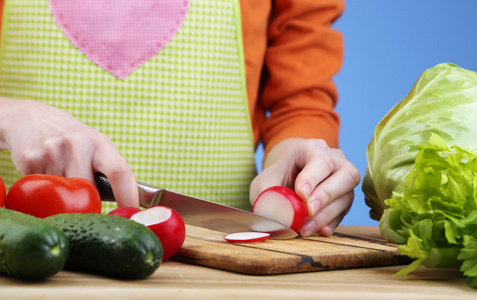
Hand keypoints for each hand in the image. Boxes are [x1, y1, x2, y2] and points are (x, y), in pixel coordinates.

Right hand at [0, 98, 138, 207]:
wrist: (32, 119)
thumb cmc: (76, 142)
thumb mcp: (99, 148)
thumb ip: (111, 174)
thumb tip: (128, 210)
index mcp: (101, 144)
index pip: (120, 171)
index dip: (127, 195)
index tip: (131, 215)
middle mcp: (77, 145)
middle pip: (87, 191)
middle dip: (87, 203)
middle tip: (84, 201)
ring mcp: (52, 151)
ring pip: (63, 195)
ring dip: (63, 195)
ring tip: (61, 177)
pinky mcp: (30, 160)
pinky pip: (41, 190)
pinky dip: (44, 189)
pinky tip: (44, 172)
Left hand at [250, 138, 359, 236]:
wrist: (284, 183)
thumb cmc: (275, 179)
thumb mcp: (264, 184)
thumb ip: (267, 197)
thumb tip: (272, 219)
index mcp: (312, 148)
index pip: (320, 159)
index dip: (312, 178)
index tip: (300, 195)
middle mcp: (335, 160)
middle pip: (346, 174)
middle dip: (326, 195)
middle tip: (308, 211)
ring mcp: (343, 180)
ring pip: (346, 195)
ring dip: (326, 215)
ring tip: (305, 228)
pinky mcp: (344, 199)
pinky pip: (344, 211)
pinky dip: (330, 223)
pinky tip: (317, 231)